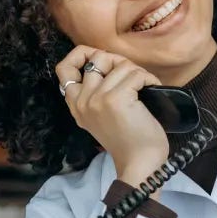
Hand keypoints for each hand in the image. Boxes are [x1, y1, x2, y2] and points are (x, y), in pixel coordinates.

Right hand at [54, 47, 168, 188]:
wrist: (139, 163)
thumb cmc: (128, 140)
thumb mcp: (101, 116)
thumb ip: (95, 93)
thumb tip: (107, 61)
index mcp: (76, 105)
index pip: (64, 68)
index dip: (81, 55)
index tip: (101, 60)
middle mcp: (82, 101)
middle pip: (99, 59)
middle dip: (121, 63)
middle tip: (134, 79)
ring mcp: (97, 99)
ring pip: (121, 65)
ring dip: (139, 73)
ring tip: (146, 89)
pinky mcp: (115, 99)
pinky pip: (136, 74)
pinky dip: (149, 79)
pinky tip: (152, 91)